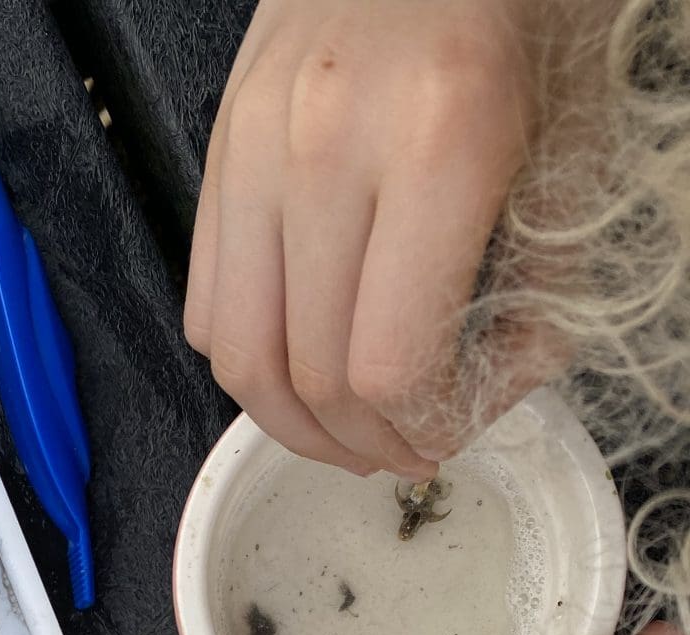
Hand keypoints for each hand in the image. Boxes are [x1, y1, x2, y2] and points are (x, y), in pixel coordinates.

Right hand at [185, 0, 556, 475]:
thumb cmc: (516, 8)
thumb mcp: (569, 143)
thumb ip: (538, 285)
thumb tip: (491, 390)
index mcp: (435, 142)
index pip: (390, 366)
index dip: (422, 431)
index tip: (452, 433)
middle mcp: (327, 147)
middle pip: (311, 376)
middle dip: (363, 444)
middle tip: (403, 449)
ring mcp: (256, 149)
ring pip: (240, 358)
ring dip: (292, 426)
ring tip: (342, 433)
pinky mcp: (217, 153)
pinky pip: (206, 305)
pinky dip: (249, 361)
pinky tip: (300, 362)